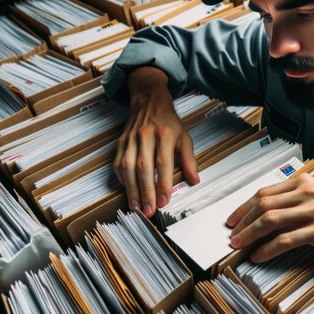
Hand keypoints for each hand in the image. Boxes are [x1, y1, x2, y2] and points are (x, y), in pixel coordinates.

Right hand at [113, 67, 199, 217]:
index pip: (163, 162)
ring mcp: (131, 139)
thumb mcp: (185, 137)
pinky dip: (123, 179)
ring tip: (136, 206)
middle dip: (146, 191)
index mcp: (165, 134)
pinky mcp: (121, 143)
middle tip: (149, 210)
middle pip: (144, 167)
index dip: (163, 183)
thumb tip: (195, 179)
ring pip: (128, 167)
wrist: (149, 102)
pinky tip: (128, 191)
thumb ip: (189, 159)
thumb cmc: (169, 123)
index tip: (164, 201)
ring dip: (131, 189)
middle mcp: (145, 136)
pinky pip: (118, 163)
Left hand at [226, 173, 313, 262]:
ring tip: (240, 244)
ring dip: (250, 234)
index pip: (264, 192)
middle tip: (233, 234)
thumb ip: (294, 199)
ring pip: (270, 220)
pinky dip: (267, 249)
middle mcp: (307, 192)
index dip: (244, 207)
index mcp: (303, 182)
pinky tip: (259, 254)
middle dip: (243, 221)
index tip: (234, 219)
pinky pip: (285, 239)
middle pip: (263, 205)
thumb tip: (265, 212)